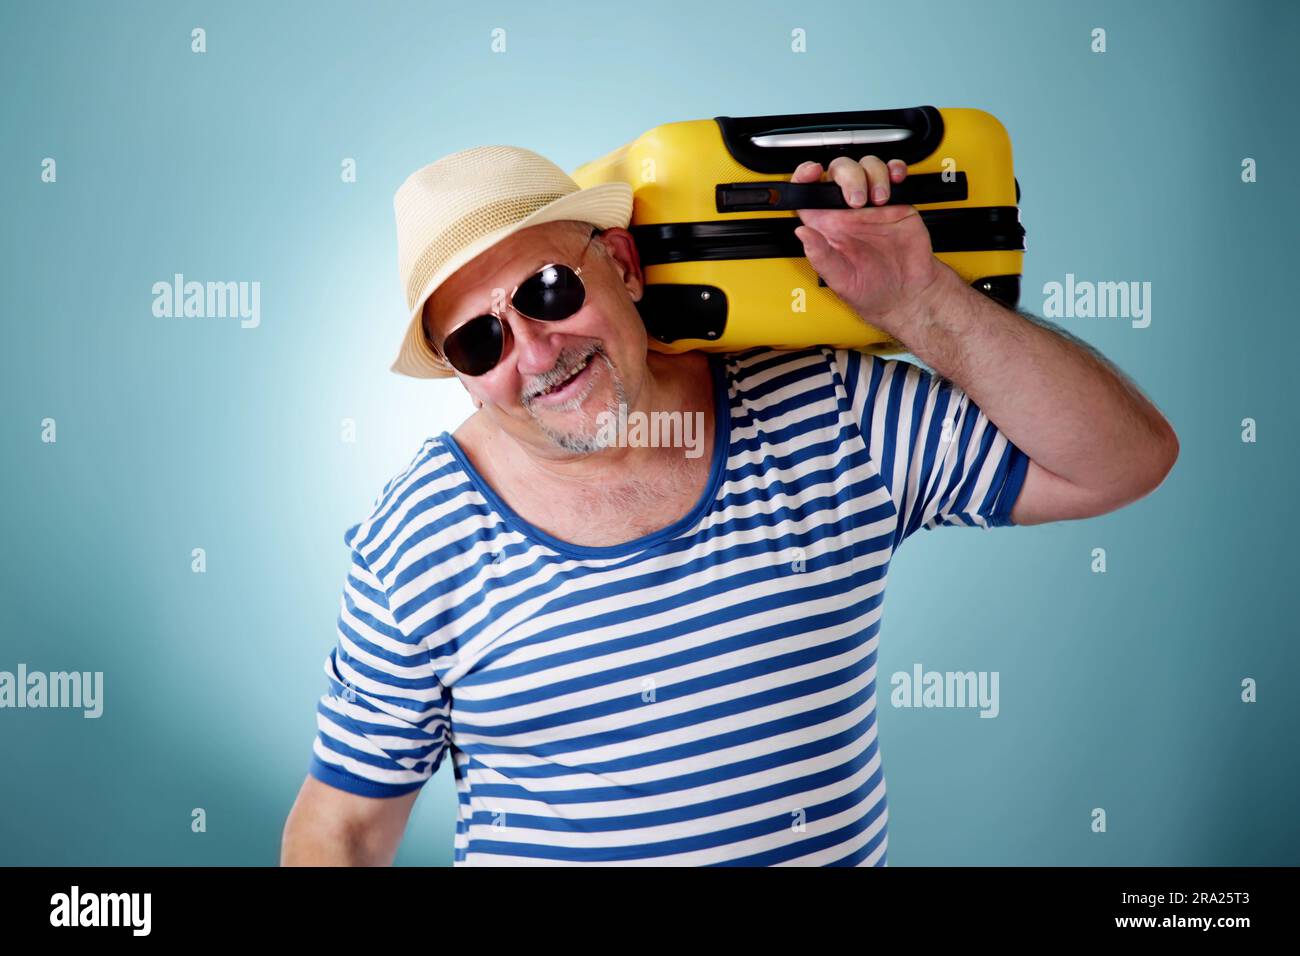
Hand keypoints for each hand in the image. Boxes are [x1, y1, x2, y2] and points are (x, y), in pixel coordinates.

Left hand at [791, 155, 947, 336]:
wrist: (907, 294)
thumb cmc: (871, 292)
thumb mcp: (841, 281)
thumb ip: (821, 257)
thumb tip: (802, 234)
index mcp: (827, 227)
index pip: (808, 193)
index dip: (805, 176)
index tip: (813, 171)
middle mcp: (847, 212)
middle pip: (839, 171)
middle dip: (849, 176)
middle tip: (859, 200)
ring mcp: (872, 205)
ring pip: (866, 166)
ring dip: (873, 174)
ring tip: (880, 199)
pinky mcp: (897, 202)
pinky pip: (893, 173)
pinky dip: (895, 168)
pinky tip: (895, 180)